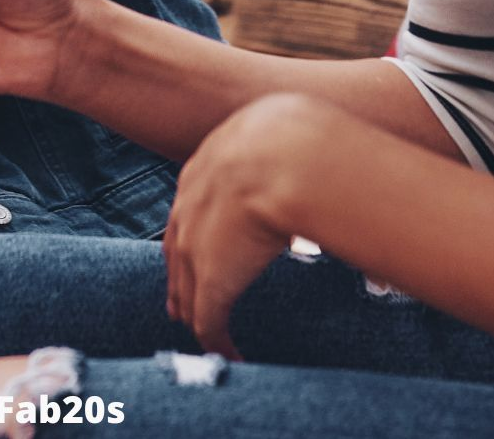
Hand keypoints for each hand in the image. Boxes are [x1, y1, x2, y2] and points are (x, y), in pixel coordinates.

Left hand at [164, 93, 333, 358]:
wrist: (283, 157)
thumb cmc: (294, 141)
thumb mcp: (277, 137)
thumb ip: (283, 149)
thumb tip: (317, 147)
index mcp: (201, 172)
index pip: (186, 212)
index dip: (188, 236)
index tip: (188, 254)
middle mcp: (188, 209)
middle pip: (176, 252)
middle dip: (180, 280)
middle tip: (180, 308)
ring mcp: (194, 247)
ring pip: (187, 290)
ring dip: (195, 313)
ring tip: (203, 334)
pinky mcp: (211, 282)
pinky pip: (208, 321)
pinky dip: (218, 342)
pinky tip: (231, 356)